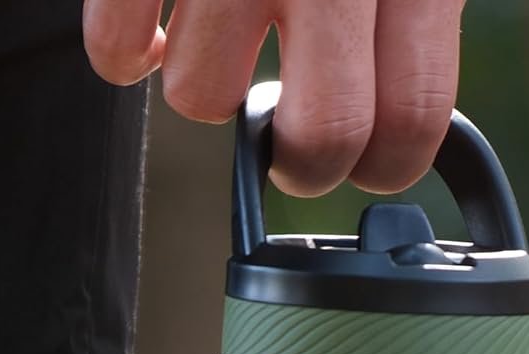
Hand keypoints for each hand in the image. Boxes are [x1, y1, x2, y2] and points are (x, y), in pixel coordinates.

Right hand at [82, 0, 463, 197]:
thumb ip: (414, 2)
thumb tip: (397, 115)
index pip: (410, 120)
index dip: (388, 163)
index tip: (371, 159)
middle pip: (320, 140)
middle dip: (301, 161)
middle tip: (292, 132)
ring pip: (199, 99)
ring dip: (206, 82)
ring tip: (222, 30)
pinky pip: (114, 54)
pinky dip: (125, 53)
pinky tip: (153, 25)